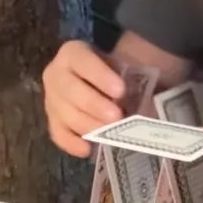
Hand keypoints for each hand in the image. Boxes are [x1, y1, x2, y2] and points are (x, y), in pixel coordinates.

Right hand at [42, 40, 126, 156]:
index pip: (83, 62)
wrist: (99, 79)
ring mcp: (51, 98)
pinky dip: (71, 143)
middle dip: (94, 105)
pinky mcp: (52, 119)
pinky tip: (88, 149)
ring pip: (63, 113)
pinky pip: (57, 133)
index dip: (100, 76)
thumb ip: (134, 75)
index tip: (120, 90)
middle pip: (70, 90)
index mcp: (73, 53)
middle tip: (116, 117)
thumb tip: (151, 99)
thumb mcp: (125, 63)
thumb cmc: (115, 70)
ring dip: (86, 125)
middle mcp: (56, 73)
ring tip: (108, 133)